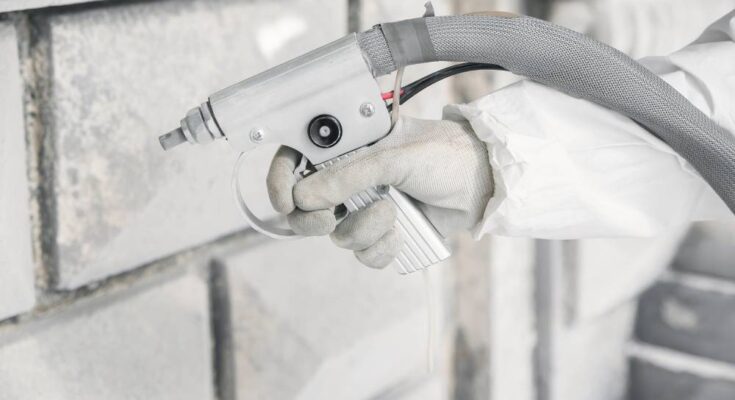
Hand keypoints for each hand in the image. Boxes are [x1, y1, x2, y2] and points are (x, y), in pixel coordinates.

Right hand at [266, 116, 493, 267]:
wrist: (483, 184)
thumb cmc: (443, 155)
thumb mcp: (394, 157)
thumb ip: (349, 176)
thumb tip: (305, 196)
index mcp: (346, 147)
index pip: (295, 161)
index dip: (280, 181)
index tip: (286, 200)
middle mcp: (349, 178)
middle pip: (305, 209)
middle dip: (315, 219)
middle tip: (331, 217)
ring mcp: (365, 207)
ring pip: (338, 236)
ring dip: (362, 230)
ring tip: (393, 213)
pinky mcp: (384, 233)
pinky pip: (364, 254)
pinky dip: (381, 249)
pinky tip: (402, 233)